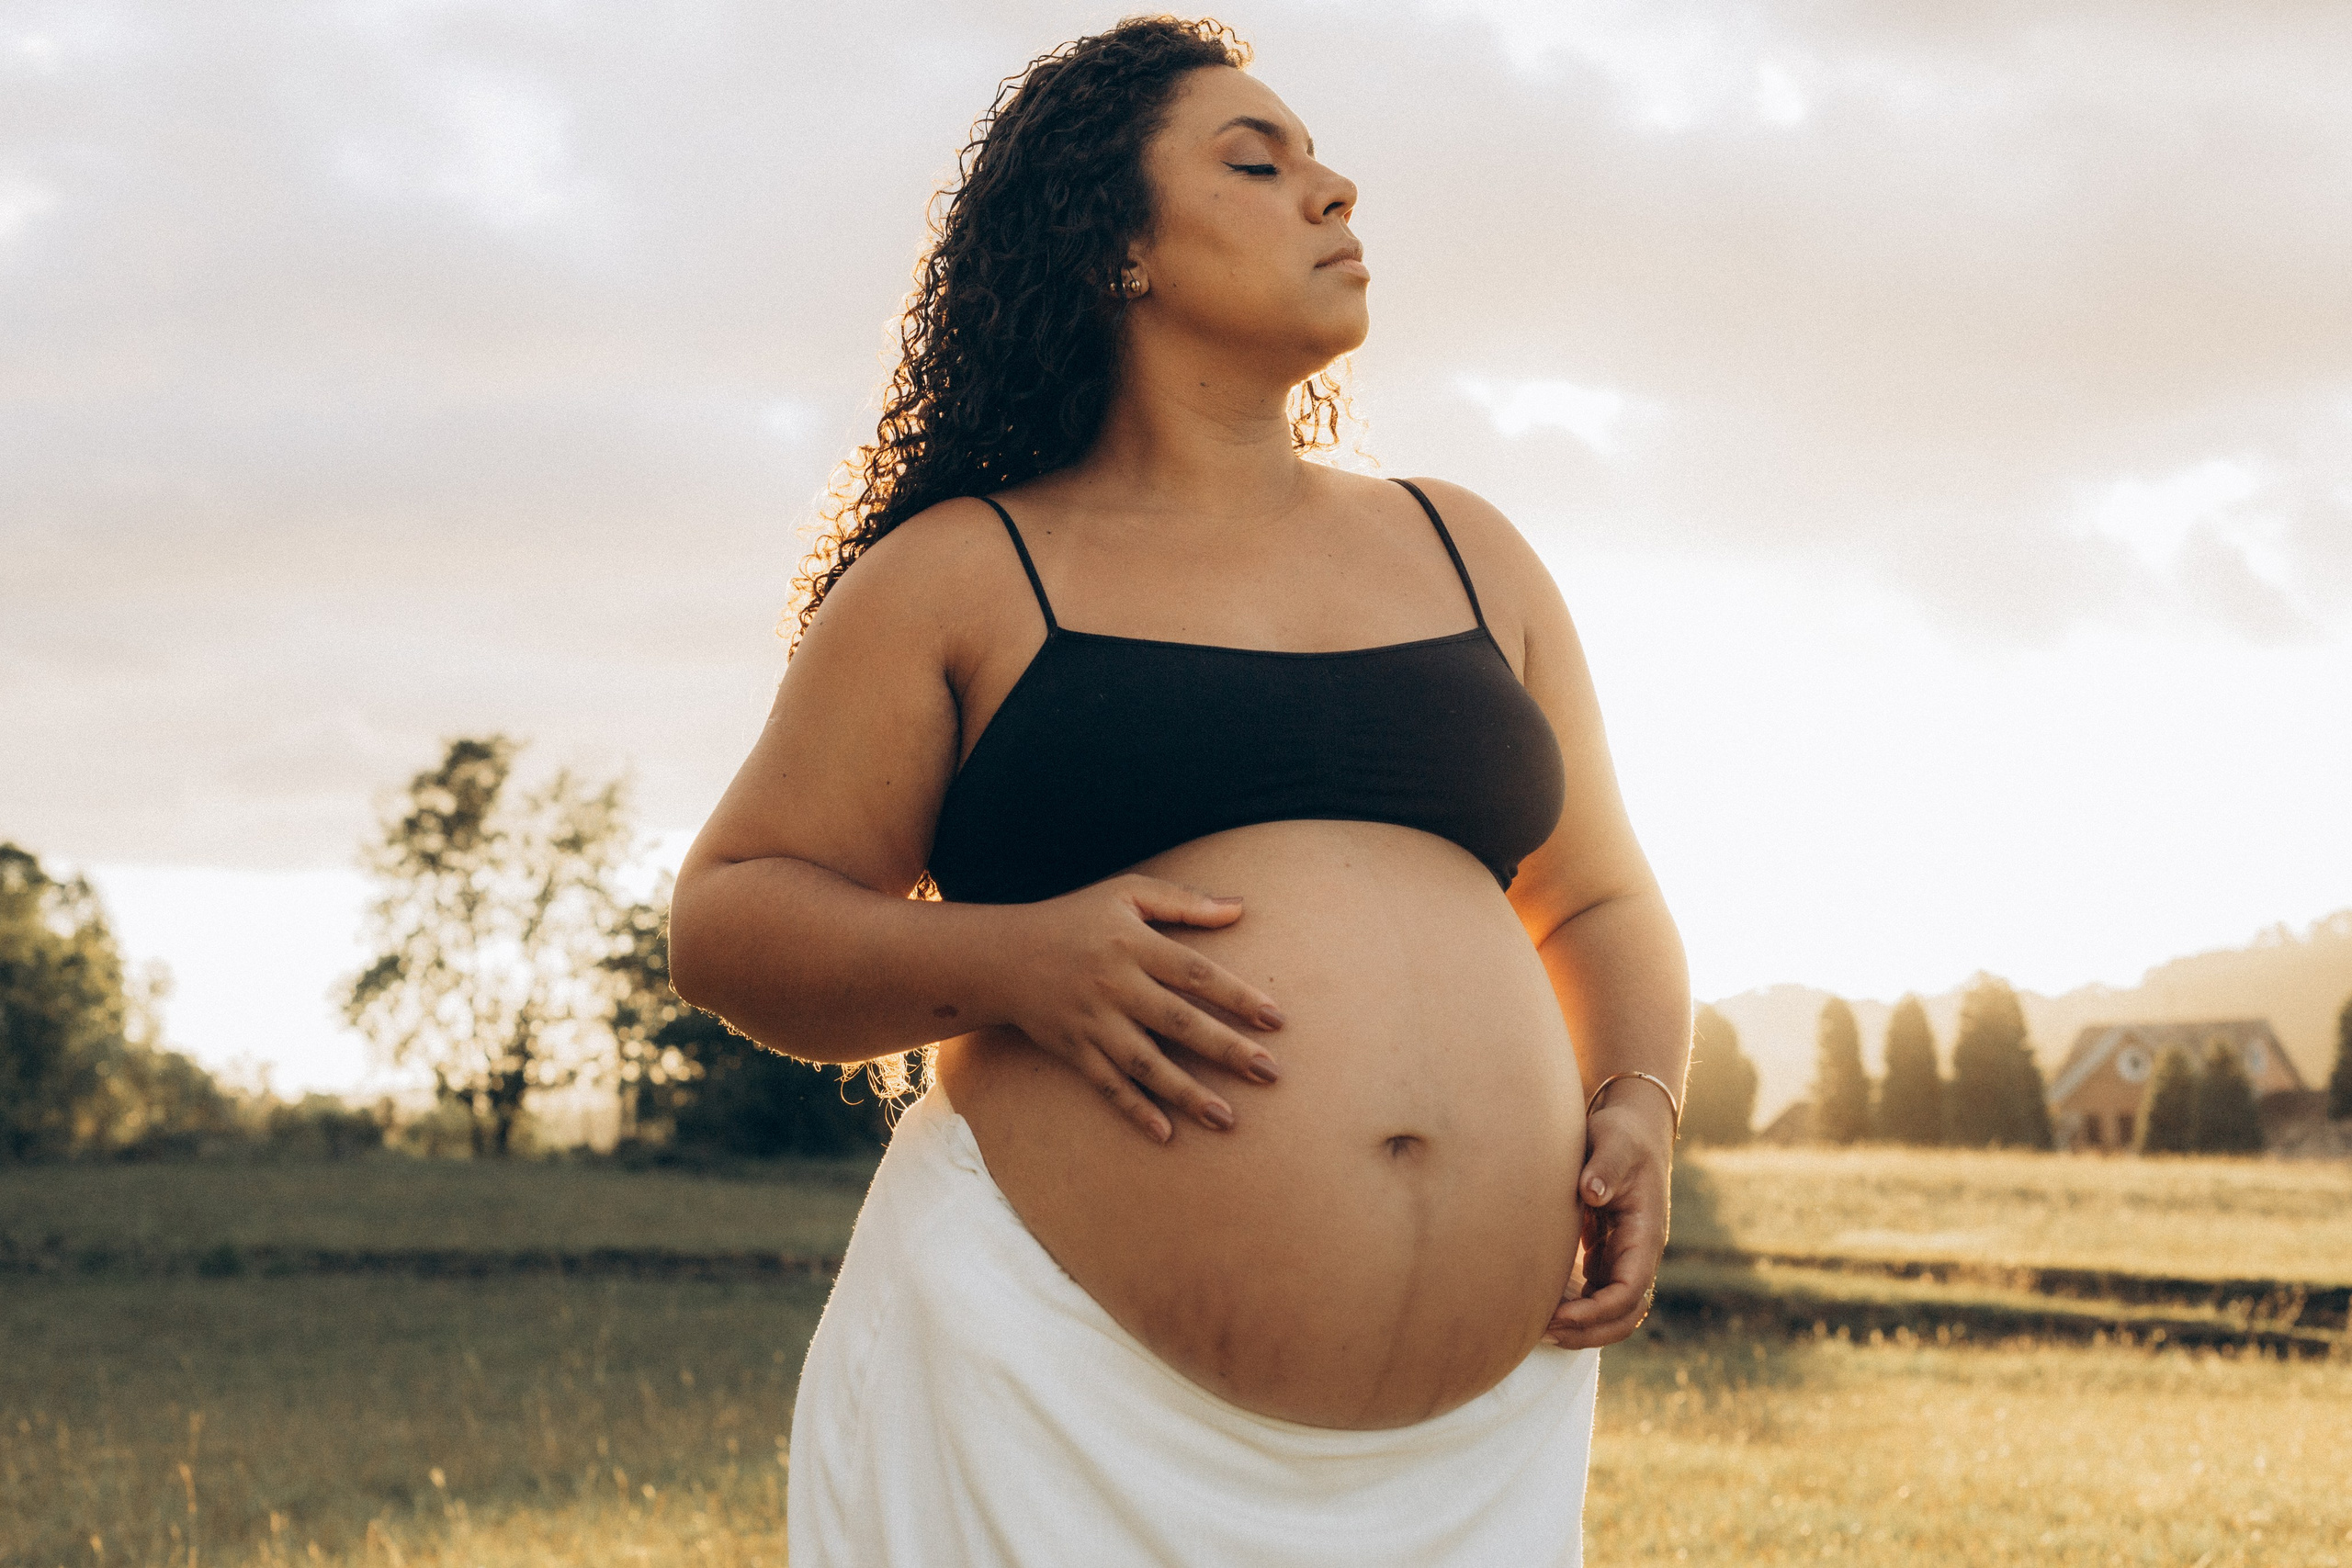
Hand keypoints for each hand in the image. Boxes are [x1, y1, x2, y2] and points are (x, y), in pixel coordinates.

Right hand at [991, 874, 1283, 1143]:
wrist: (1003, 956)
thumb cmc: (1076, 918)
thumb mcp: (1127, 893)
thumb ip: (1184, 901)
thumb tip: (1241, 907)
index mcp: (1132, 944)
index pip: (1195, 974)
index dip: (1237, 996)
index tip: (1276, 1020)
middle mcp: (1114, 985)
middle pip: (1178, 1022)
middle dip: (1226, 1050)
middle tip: (1270, 1073)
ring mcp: (1092, 1022)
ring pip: (1145, 1064)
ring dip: (1186, 1093)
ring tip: (1227, 1118)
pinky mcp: (1073, 1050)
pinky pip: (1107, 1085)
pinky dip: (1134, 1110)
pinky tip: (1166, 1134)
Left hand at [1543, 1093, 1673, 1347]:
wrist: (1630, 1131)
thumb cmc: (1621, 1135)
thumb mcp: (1614, 1142)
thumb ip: (1604, 1165)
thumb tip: (1591, 1191)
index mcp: (1646, 1234)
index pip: (1631, 1290)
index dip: (1598, 1310)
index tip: (1559, 1314)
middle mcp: (1638, 1254)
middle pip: (1625, 1314)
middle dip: (1590, 1331)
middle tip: (1544, 1332)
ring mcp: (1623, 1258)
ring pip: (1611, 1312)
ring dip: (1582, 1328)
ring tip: (1538, 1331)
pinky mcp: (1605, 1255)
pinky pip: (1595, 1295)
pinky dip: (1573, 1309)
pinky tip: (1539, 1308)